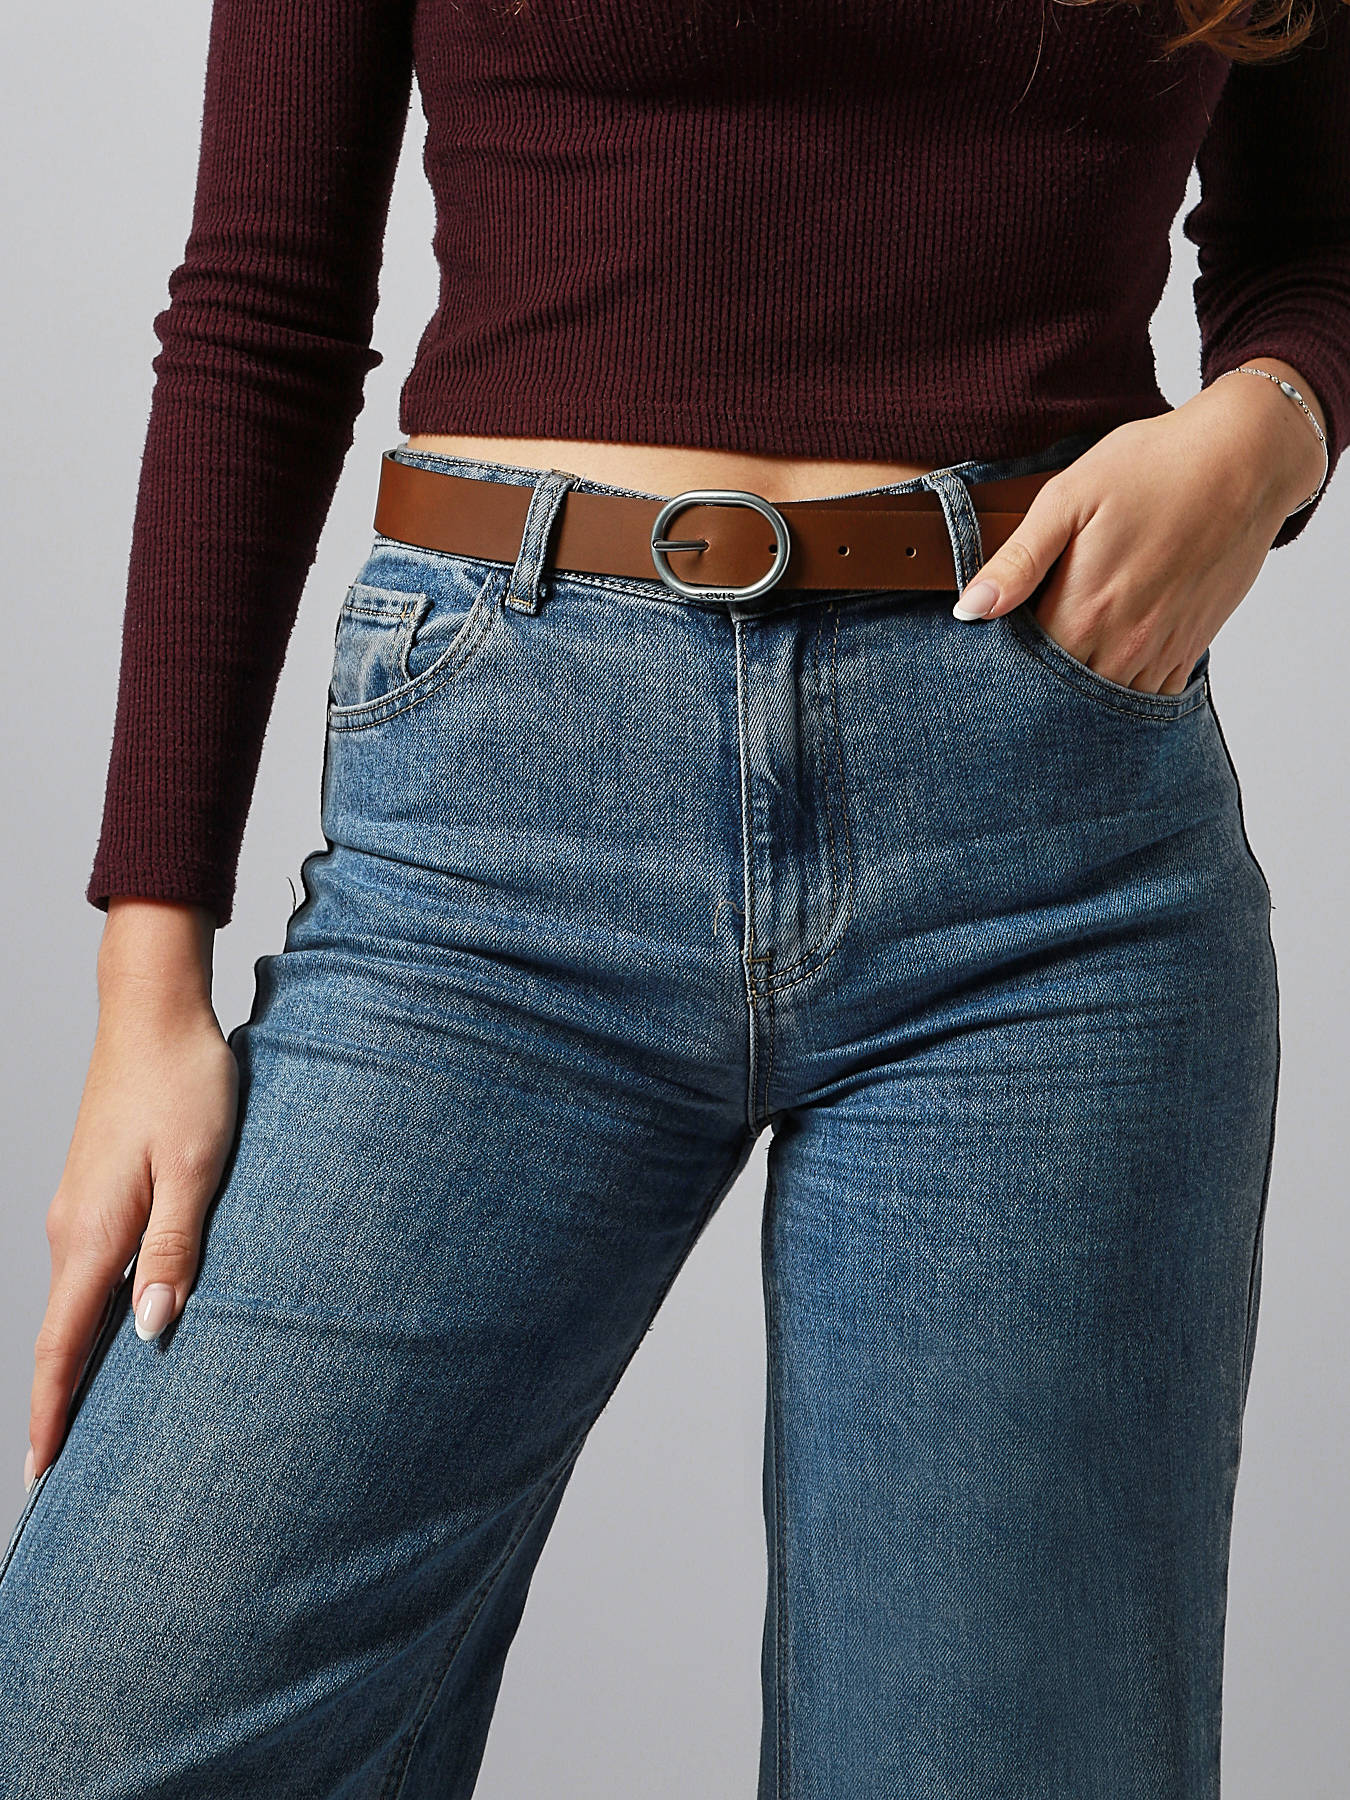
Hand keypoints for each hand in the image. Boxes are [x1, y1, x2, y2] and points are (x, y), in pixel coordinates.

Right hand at [25, 900, 237, 1492]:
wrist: (156, 1013)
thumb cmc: (186, 1084)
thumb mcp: (197, 1169)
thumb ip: (176, 1250)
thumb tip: (150, 1331)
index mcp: (93, 1232)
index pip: (62, 1344)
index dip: (52, 1413)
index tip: (40, 1475)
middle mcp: (73, 1229)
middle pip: (61, 1337)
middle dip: (60, 1406)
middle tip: (62, 1477)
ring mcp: (80, 1210)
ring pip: (74, 1308)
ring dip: (79, 1365)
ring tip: (92, 1426)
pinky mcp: (98, 1194)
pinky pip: (88, 1277)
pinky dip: (92, 1322)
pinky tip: (116, 1340)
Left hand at [950, 362, 1327, 693]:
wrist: (1243, 459)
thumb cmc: (1152, 467)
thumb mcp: (1068, 497)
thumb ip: (1018, 560)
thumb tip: (970, 610)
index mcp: (1084, 610)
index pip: (1025, 668)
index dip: (1002, 664)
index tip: (991, 649)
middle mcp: (1124, 642)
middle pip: (1064, 694)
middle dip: (1039, 685)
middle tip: (1025, 659)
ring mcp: (1162, 650)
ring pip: (1107, 700)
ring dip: (1083, 691)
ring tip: (1066, 660)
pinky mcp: (1190, 646)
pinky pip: (1151, 694)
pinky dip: (1125, 689)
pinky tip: (1110, 661)